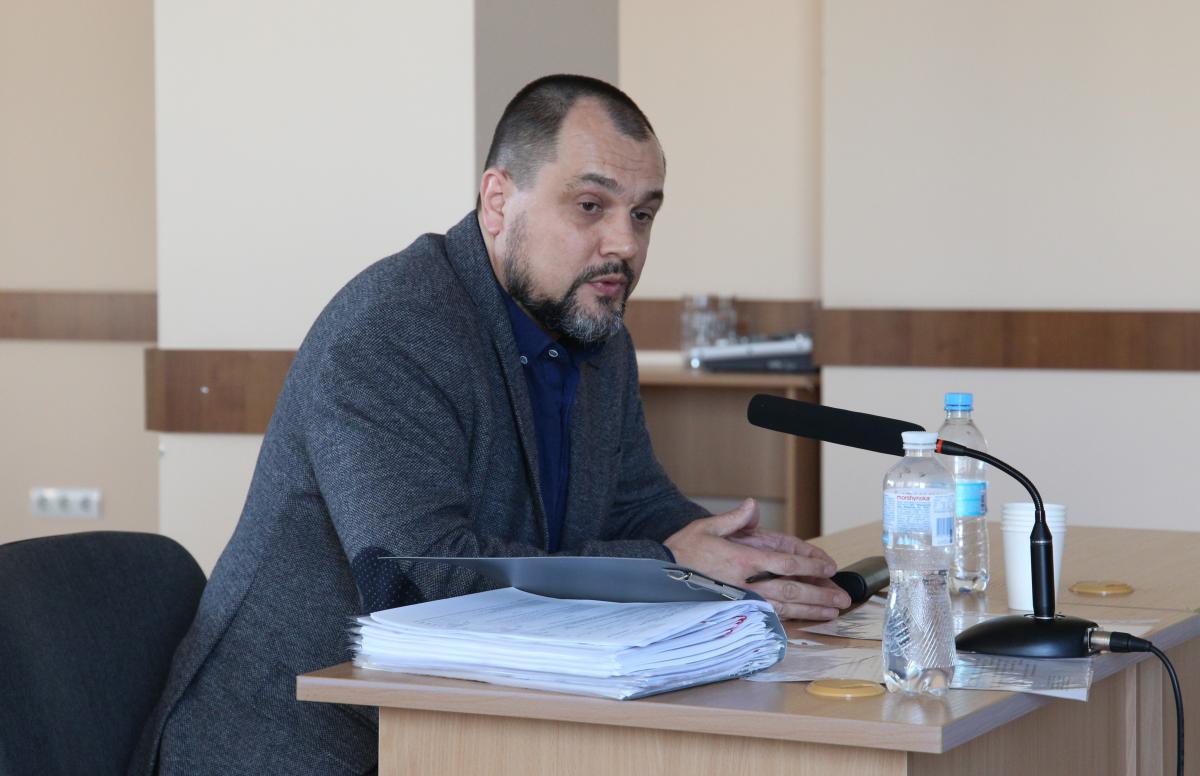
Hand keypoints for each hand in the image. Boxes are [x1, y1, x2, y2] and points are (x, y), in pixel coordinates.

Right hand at [664, 498, 850, 620]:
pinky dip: (790, 620)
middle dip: (819, 593)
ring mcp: (741, 602)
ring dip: (811, 610)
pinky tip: (805, 621)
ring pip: (783, 607)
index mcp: (741, 559)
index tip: (828, 567)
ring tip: (832, 612)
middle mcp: (745, 583)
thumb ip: (734, 519)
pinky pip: (768, 618)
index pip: (784, 562)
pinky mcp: (736, 614)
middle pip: (790, 589)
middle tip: (842, 597)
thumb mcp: (706, 527)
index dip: (809, 565)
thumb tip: (752, 506)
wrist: (658, 575)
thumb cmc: (681, 551)